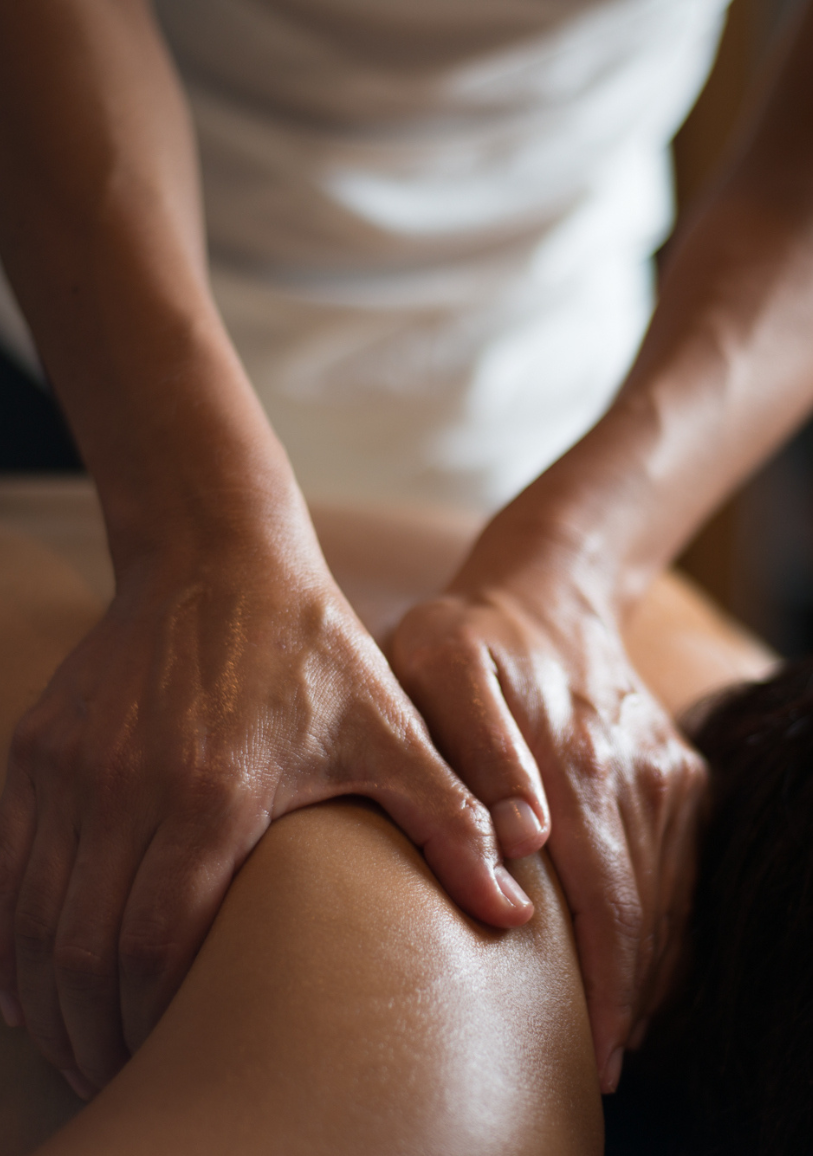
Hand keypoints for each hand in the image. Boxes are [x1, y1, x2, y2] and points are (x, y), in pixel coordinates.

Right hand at [0, 528, 530, 1098]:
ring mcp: (70, 767)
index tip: (179, 1051)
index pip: (157, 943)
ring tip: (82, 1038)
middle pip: (84, 951)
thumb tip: (514, 914)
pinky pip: (7, 866)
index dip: (157, 1018)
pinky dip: (13, 934)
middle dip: (98, 1029)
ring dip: (48, 995)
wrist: (219, 559)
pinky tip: (34, 975)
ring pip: (32, 920)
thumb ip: (451, 823)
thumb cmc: (311, 651)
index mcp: (214, 792)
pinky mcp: (39, 748)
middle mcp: (124, 785)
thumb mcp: (392, 733)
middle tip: (127, 1065)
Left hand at [390, 538, 706, 1093]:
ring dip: (649, 964)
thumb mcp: (441, 667)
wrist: (546, 589)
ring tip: (618, 1024)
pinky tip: (641, 953)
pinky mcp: (677, 769)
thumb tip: (526, 842)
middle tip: (603, 1061)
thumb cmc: (471, 635)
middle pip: (645, 911)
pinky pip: (682, 861)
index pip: (605, 902)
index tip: (594, 1049)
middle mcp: (636, 773)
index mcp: (577, 760)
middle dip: (631, 996)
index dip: (606, 984)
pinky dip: (667, 916)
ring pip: (670, 893)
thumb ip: (476, 752)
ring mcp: (664, 771)